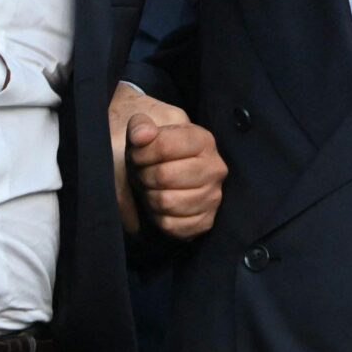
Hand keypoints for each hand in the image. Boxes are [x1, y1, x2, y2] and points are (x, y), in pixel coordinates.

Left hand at [108, 84, 226, 238]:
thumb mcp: (144, 130)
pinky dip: (158, 218)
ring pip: (167, 203)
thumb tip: (142, 135)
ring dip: (149, 198)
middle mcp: (215, 168)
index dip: (141, 152)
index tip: (136, 155)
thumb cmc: (153, 152)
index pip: (165, 146)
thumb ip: (140, 126)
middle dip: (144, 176)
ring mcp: (214, 196)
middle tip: (142, 174)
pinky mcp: (206, 221)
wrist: (161, 174)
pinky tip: (159, 207)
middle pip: (165, 176)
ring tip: (151, 189)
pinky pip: (172, 225)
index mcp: (204, 140)